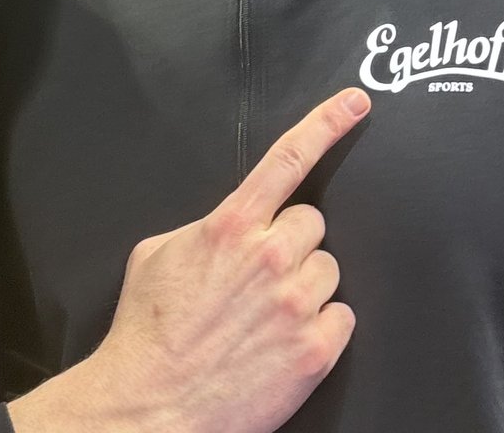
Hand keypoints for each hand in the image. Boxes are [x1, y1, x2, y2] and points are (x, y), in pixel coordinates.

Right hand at [9, 90, 369, 432]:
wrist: (150, 407)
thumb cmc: (147, 331)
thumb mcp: (157, 254)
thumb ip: (206, 227)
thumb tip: (232, 226)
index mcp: (231, 226)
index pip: (287, 160)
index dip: (326, 124)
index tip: (356, 102)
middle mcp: (270, 256)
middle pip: (313, 224)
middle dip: (292, 245)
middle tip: (261, 279)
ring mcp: (296, 304)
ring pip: (329, 270)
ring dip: (307, 288)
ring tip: (267, 318)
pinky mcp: (316, 350)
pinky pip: (342, 317)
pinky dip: (321, 329)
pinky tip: (285, 344)